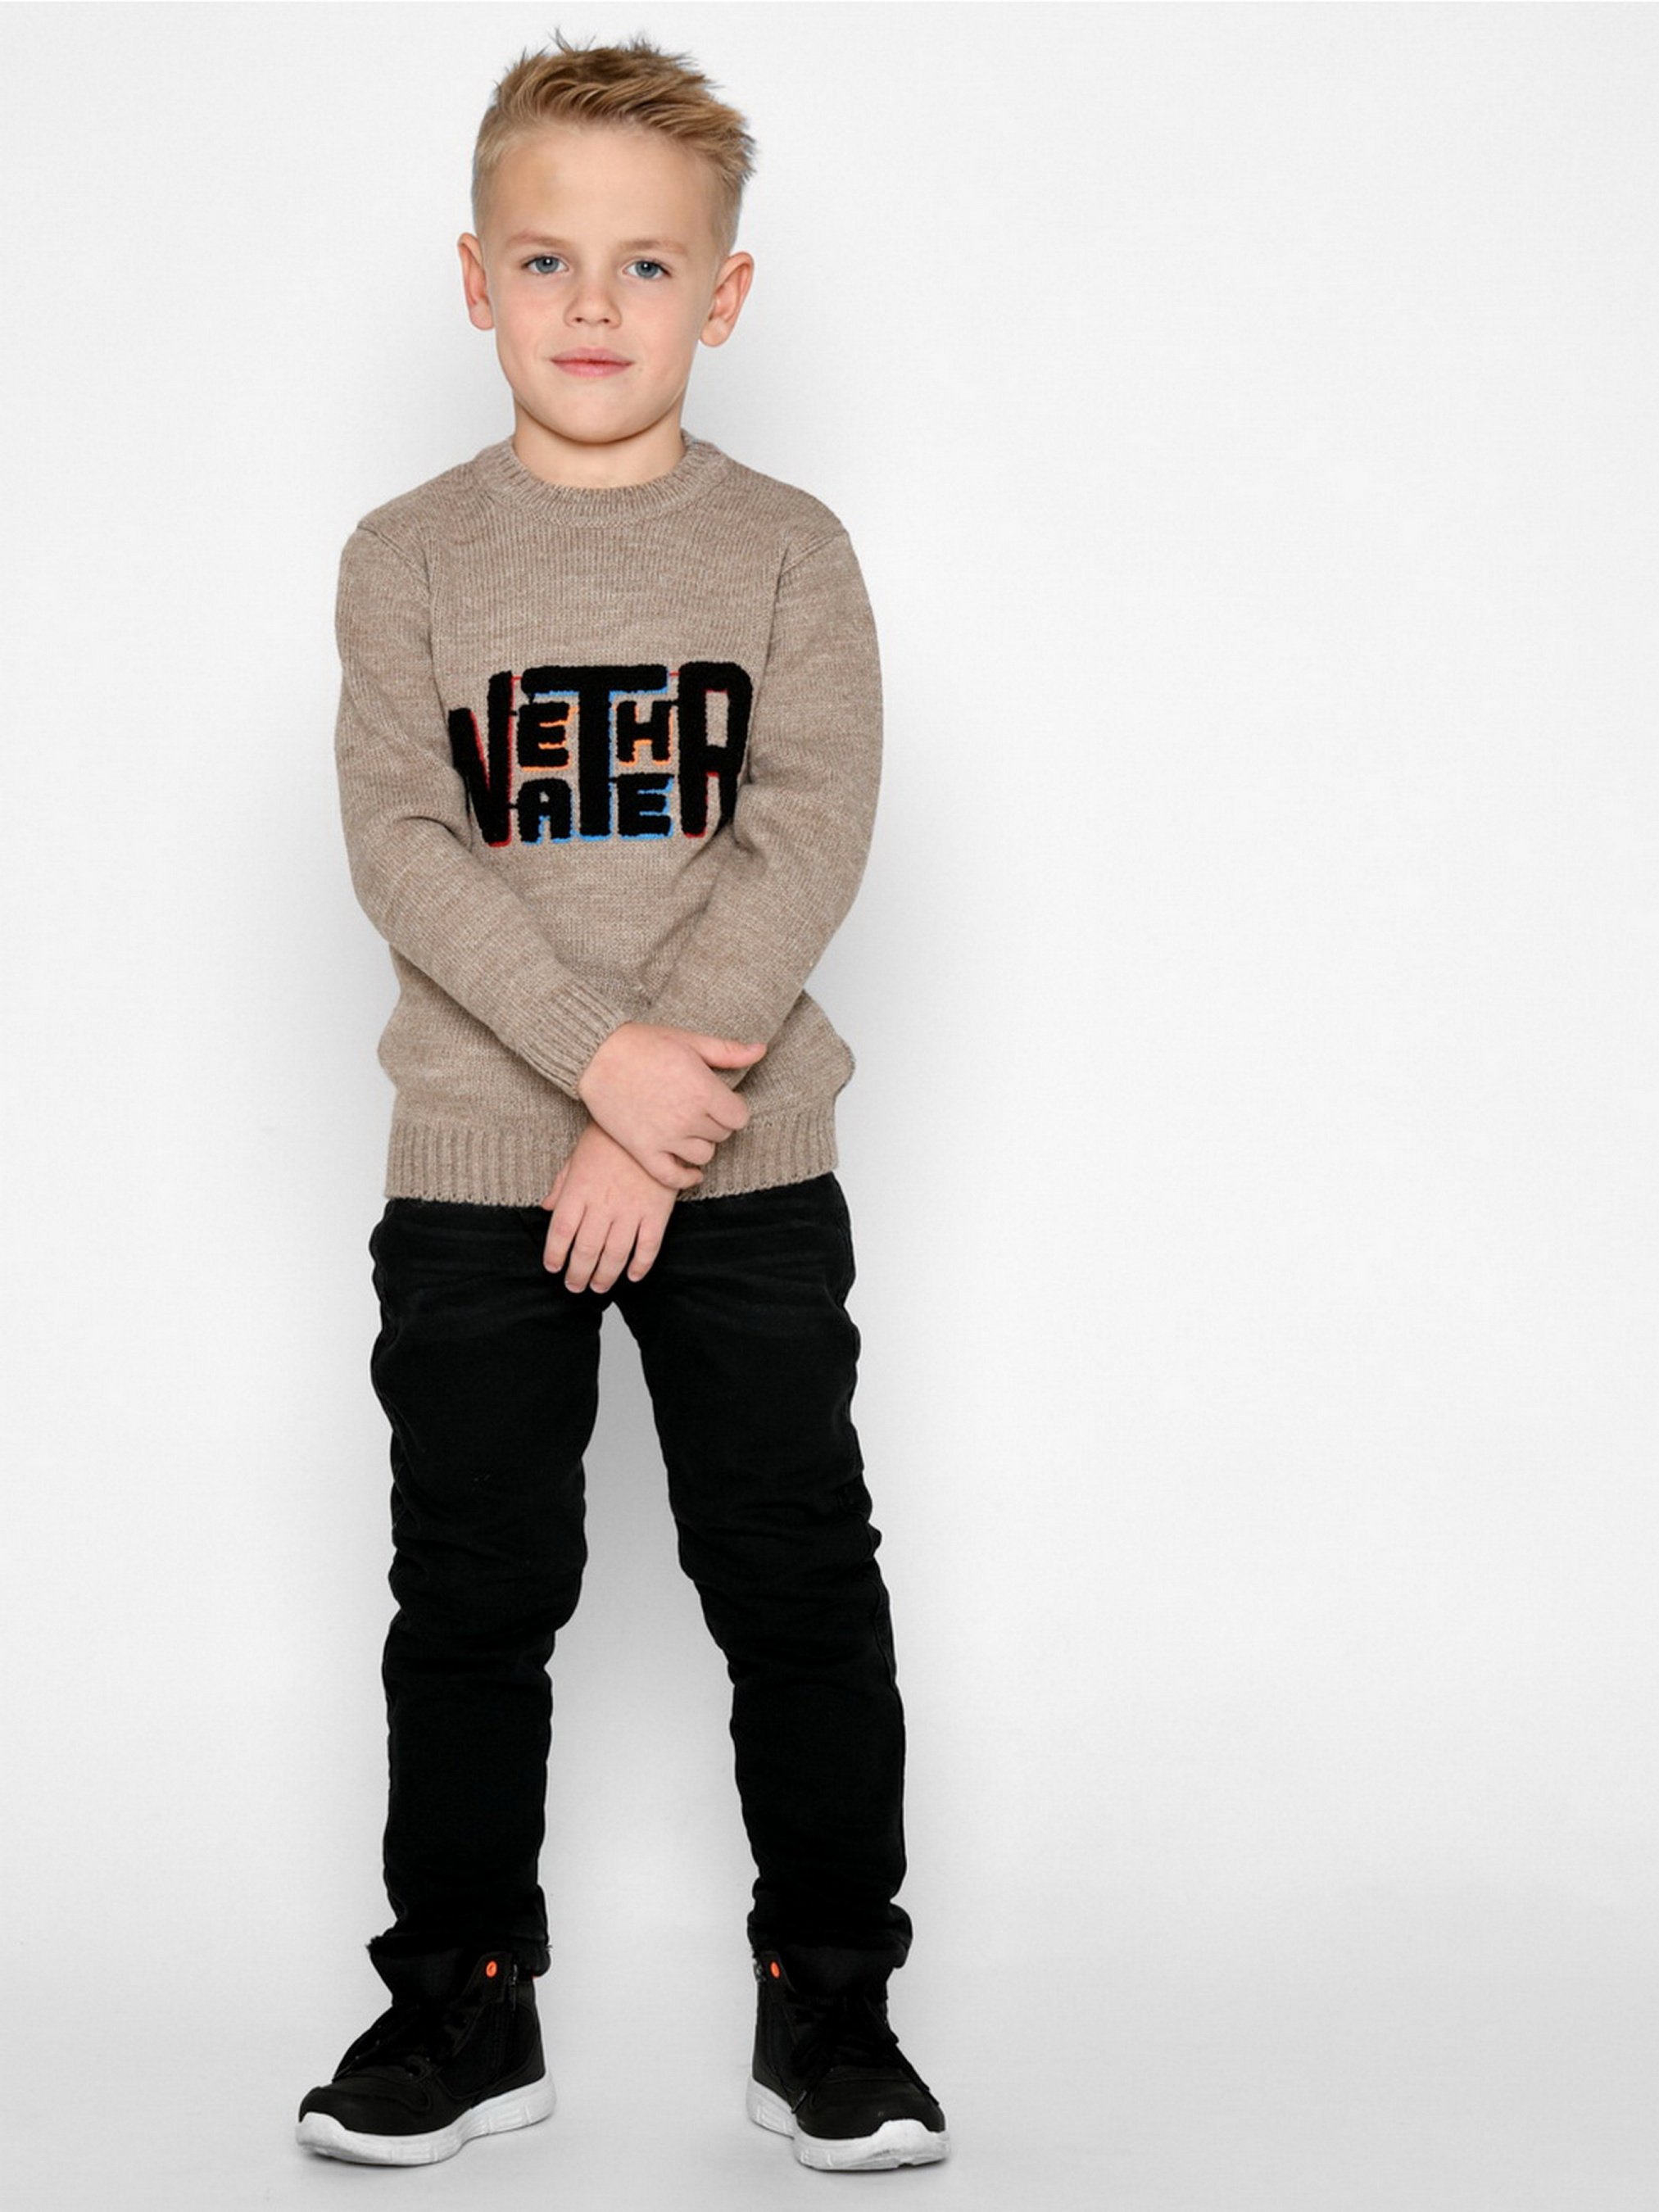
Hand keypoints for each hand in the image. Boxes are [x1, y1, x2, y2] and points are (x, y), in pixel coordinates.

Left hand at [541, 1123, 679, 1292]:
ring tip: (599, 1287)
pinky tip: (633, 1275)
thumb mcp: (578, 1155)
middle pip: (586, 1250)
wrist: (650, 1118)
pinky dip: (640, 1266)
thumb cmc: (610, 1135)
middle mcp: (603, 1204)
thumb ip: (562, 1184)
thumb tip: (546, 1207)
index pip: (560, 1232)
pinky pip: (648, 1247)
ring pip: (615, 1255)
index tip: (553, 1267)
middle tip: (575, 1286)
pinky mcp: (657, 1212)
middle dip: (578, 1274)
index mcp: (579, 1190)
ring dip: (605, 1277)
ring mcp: (631, 1210)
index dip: (555, 1255)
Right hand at [576, 1022, 764, 1186]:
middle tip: (699, 1108)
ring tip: (689, 1129)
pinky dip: (685, 1178)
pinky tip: (691, 1172)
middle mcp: (688, 1118)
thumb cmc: (644, 1043)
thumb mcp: (690, 1040)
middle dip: (716, 1122)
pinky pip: (672, 1177)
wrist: (597, 1054)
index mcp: (704, 1090)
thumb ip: (728, 1051)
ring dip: (701, 1144)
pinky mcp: (643, 1149)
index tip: (720, 1100)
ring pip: (703, 1156)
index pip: (739, 1117)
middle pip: (722, 1135)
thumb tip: (761, 1050)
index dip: (733, 1108)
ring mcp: (665, 1137)